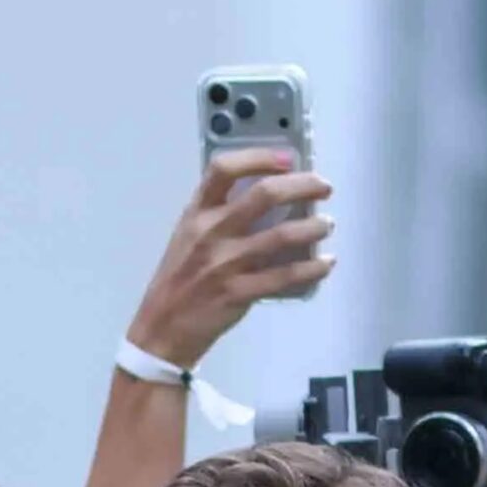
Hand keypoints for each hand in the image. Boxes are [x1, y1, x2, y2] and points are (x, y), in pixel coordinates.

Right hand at [126, 153, 334, 367]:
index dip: (260, 158)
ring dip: (315, 227)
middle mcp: (210, 232)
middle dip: (304, 185)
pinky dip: (313, 268)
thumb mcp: (188, 237)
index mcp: (196, 214)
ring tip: (326, 225)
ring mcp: (225, 263)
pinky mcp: (239, 292)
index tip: (288, 159)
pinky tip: (325, 263)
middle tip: (323, 188)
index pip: (224, 169)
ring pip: (283, 235)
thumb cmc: (178, 280)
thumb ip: (219, 215)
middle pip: (265, 194)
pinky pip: (286, 276)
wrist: (160, 329)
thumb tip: (269, 195)